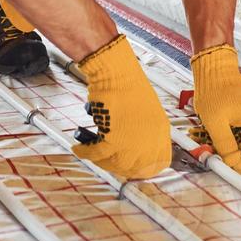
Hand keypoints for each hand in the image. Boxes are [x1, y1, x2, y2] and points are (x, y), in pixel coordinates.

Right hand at [70, 35, 171, 178]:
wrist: (117, 72)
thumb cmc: (128, 84)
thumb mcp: (147, 111)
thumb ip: (143, 130)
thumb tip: (130, 143)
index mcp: (161, 133)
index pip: (159, 163)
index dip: (144, 168)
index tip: (132, 166)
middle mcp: (150, 141)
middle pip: (135, 168)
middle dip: (118, 167)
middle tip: (107, 161)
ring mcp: (133, 143)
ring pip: (115, 165)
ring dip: (101, 161)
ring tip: (91, 152)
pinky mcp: (114, 140)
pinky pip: (96, 153)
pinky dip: (85, 152)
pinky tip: (79, 148)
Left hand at [190, 45, 240, 169]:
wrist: (215, 68)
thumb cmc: (214, 91)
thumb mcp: (214, 122)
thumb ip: (225, 144)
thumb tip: (232, 162)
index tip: (232, 163)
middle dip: (240, 153)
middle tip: (221, 150)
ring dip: (236, 142)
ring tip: (217, 136)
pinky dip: (235, 132)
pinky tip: (220, 127)